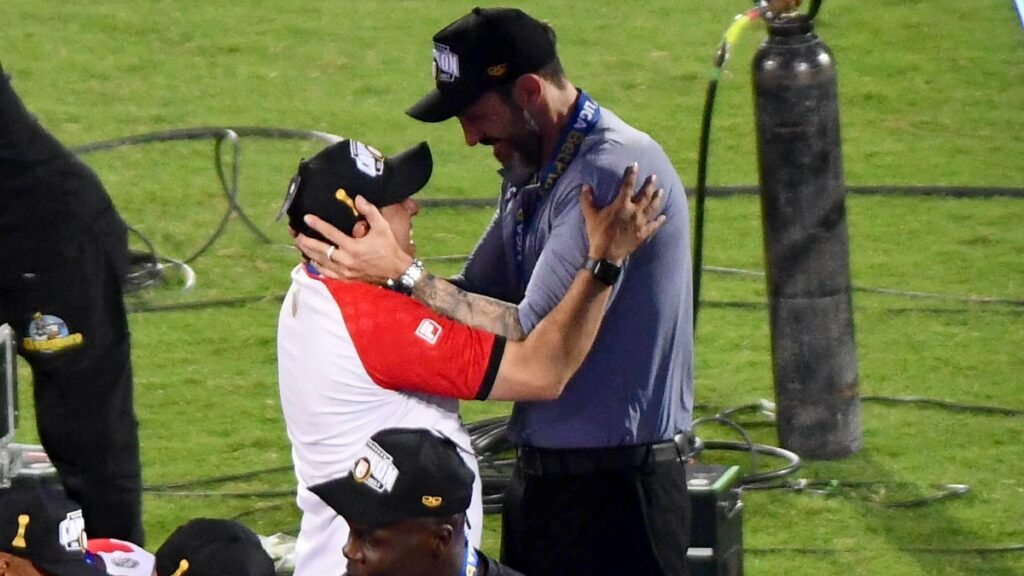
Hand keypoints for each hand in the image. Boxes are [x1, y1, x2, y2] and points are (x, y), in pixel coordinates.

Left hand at [293, 196, 411, 283]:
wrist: (396, 271)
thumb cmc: (388, 248)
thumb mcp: (382, 227)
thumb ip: (370, 211)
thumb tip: (358, 198)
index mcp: (353, 247)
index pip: (331, 234)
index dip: (318, 224)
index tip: (307, 217)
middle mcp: (346, 260)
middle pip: (320, 250)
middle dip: (306, 241)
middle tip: (296, 234)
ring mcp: (344, 271)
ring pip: (320, 262)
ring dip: (308, 253)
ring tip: (300, 245)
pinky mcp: (345, 278)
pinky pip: (326, 273)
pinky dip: (317, 266)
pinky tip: (311, 260)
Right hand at [580, 162, 665, 263]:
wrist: (607, 254)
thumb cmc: (598, 234)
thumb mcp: (590, 216)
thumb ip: (587, 200)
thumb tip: (584, 187)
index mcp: (621, 205)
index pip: (628, 185)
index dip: (632, 174)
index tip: (635, 165)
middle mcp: (634, 211)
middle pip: (645, 195)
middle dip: (650, 185)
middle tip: (654, 177)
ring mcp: (641, 223)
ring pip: (653, 208)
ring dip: (658, 198)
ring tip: (661, 191)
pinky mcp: (643, 233)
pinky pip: (654, 225)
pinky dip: (659, 221)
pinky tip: (664, 216)